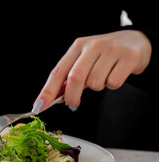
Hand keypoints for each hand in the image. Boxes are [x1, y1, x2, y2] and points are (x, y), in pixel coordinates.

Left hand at [34, 30, 151, 110]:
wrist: (136, 41)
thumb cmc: (104, 55)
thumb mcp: (84, 60)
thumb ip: (69, 77)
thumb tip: (54, 98)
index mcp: (77, 46)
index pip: (58, 72)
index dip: (47, 91)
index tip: (39, 106)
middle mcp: (93, 46)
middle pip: (75, 78)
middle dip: (71, 96)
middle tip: (73, 105)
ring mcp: (111, 50)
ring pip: (95, 83)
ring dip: (97, 87)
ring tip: (103, 77)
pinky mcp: (128, 57)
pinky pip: (113, 83)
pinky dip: (112, 85)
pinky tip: (116, 74)